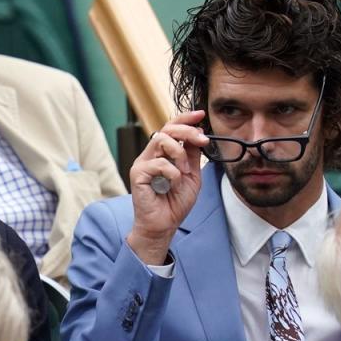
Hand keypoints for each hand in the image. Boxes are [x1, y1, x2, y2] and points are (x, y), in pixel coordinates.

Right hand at [126, 111, 208, 264]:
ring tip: (185, 170)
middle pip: (167, 128)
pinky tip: (173, 185)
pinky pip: (159, 163)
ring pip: (161, 139)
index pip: (172, 128)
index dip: (186, 118)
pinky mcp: (138, 174)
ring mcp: (143, 163)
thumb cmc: (174, 203)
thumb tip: (199, 134)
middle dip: (188, 131)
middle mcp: (151, 155)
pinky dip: (172, 173)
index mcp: (163, 154)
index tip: (201, 115)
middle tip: (202, 140)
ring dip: (179, 152)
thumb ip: (193, 156)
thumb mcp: (192, 176)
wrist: (164, 225)